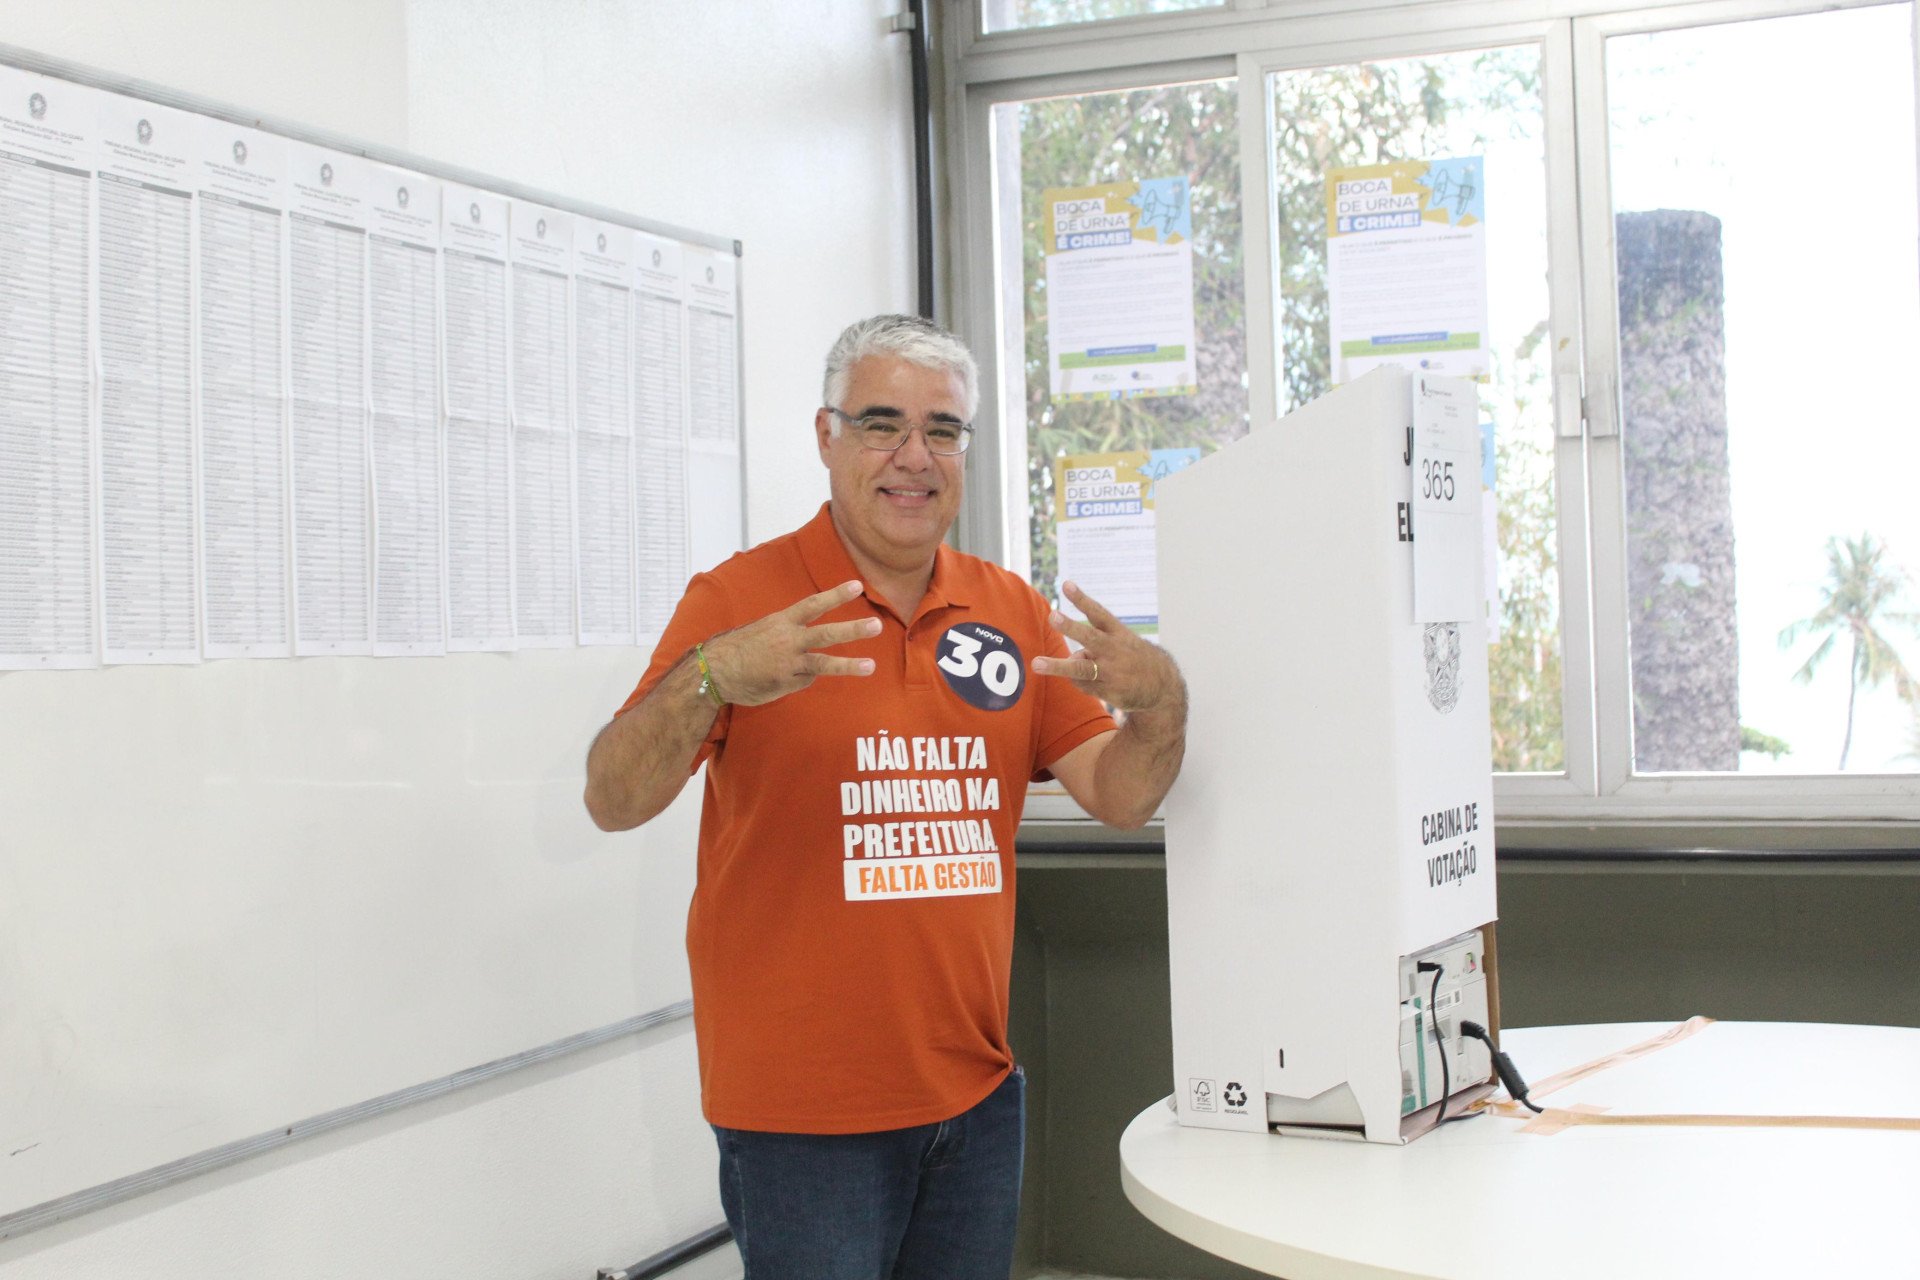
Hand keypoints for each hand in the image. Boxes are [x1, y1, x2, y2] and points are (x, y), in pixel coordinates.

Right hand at [701, 580, 879, 706]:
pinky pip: (804, 680)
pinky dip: (804, 678)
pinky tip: (788, 677)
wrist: (713, 671)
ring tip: (871, 666)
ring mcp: (788, 663)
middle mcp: (787, 640)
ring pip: (823, 663)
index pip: (812, 604)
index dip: (835, 595)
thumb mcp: (760, 630)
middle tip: (877, 625)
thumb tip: (803, 642)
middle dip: (852, 629)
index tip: (856, 586)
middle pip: (826, 633)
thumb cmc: (735, 649)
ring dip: (849, 665)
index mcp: (780, 622)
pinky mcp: (786, 683)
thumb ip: (785, 633)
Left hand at [1030, 581, 1184, 714]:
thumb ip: (1094, 643)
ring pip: (1080, 668)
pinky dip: (1079, 681)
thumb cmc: (1133, 658)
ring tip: (1036, 663)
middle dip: (1071, 627)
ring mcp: (1111, 671)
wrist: (1162, 687)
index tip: (1066, 584)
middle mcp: (1114, 650)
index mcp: (1118, 633)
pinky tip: (1090, 680)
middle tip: (1053, 616)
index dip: (1082, 599)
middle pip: (1090, 637)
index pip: (1098, 613)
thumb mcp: (1121, 642)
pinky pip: (1083, 685)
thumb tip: (1074, 657)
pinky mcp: (1109, 691)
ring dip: (1058, 666)